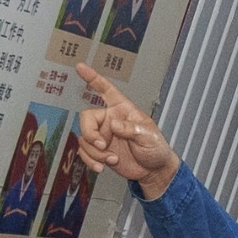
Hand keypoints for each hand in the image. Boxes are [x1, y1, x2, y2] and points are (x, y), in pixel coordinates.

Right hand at [75, 62, 178, 198]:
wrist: (154, 170)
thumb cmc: (156, 148)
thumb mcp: (149, 136)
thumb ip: (132, 129)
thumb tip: (114, 125)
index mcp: (122, 109)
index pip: (106, 90)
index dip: (93, 78)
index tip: (80, 67)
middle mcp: (109, 120)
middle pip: (86, 118)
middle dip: (90, 134)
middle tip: (102, 146)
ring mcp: (103, 135)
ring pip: (84, 139)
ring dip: (94, 153)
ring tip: (112, 160)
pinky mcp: (99, 151)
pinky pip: (84, 152)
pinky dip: (90, 161)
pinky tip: (102, 167)